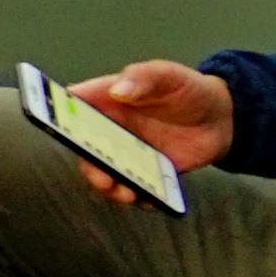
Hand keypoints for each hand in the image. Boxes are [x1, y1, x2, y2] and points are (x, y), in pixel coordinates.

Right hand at [73, 59, 233, 184]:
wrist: (220, 119)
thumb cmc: (188, 90)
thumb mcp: (169, 76)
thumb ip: (144, 78)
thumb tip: (118, 91)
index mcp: (108, 99)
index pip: (75, 105)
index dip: (59, 114)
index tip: (55, 128)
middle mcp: (112, 128)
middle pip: (86, 148)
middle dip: (89, 165)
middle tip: (103, 177)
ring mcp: (128, 153)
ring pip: (106, 173)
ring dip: (112, 188)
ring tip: (128, 194)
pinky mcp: (147, 172)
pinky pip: (135, 189)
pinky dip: (140, 198)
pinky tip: (152, 200)